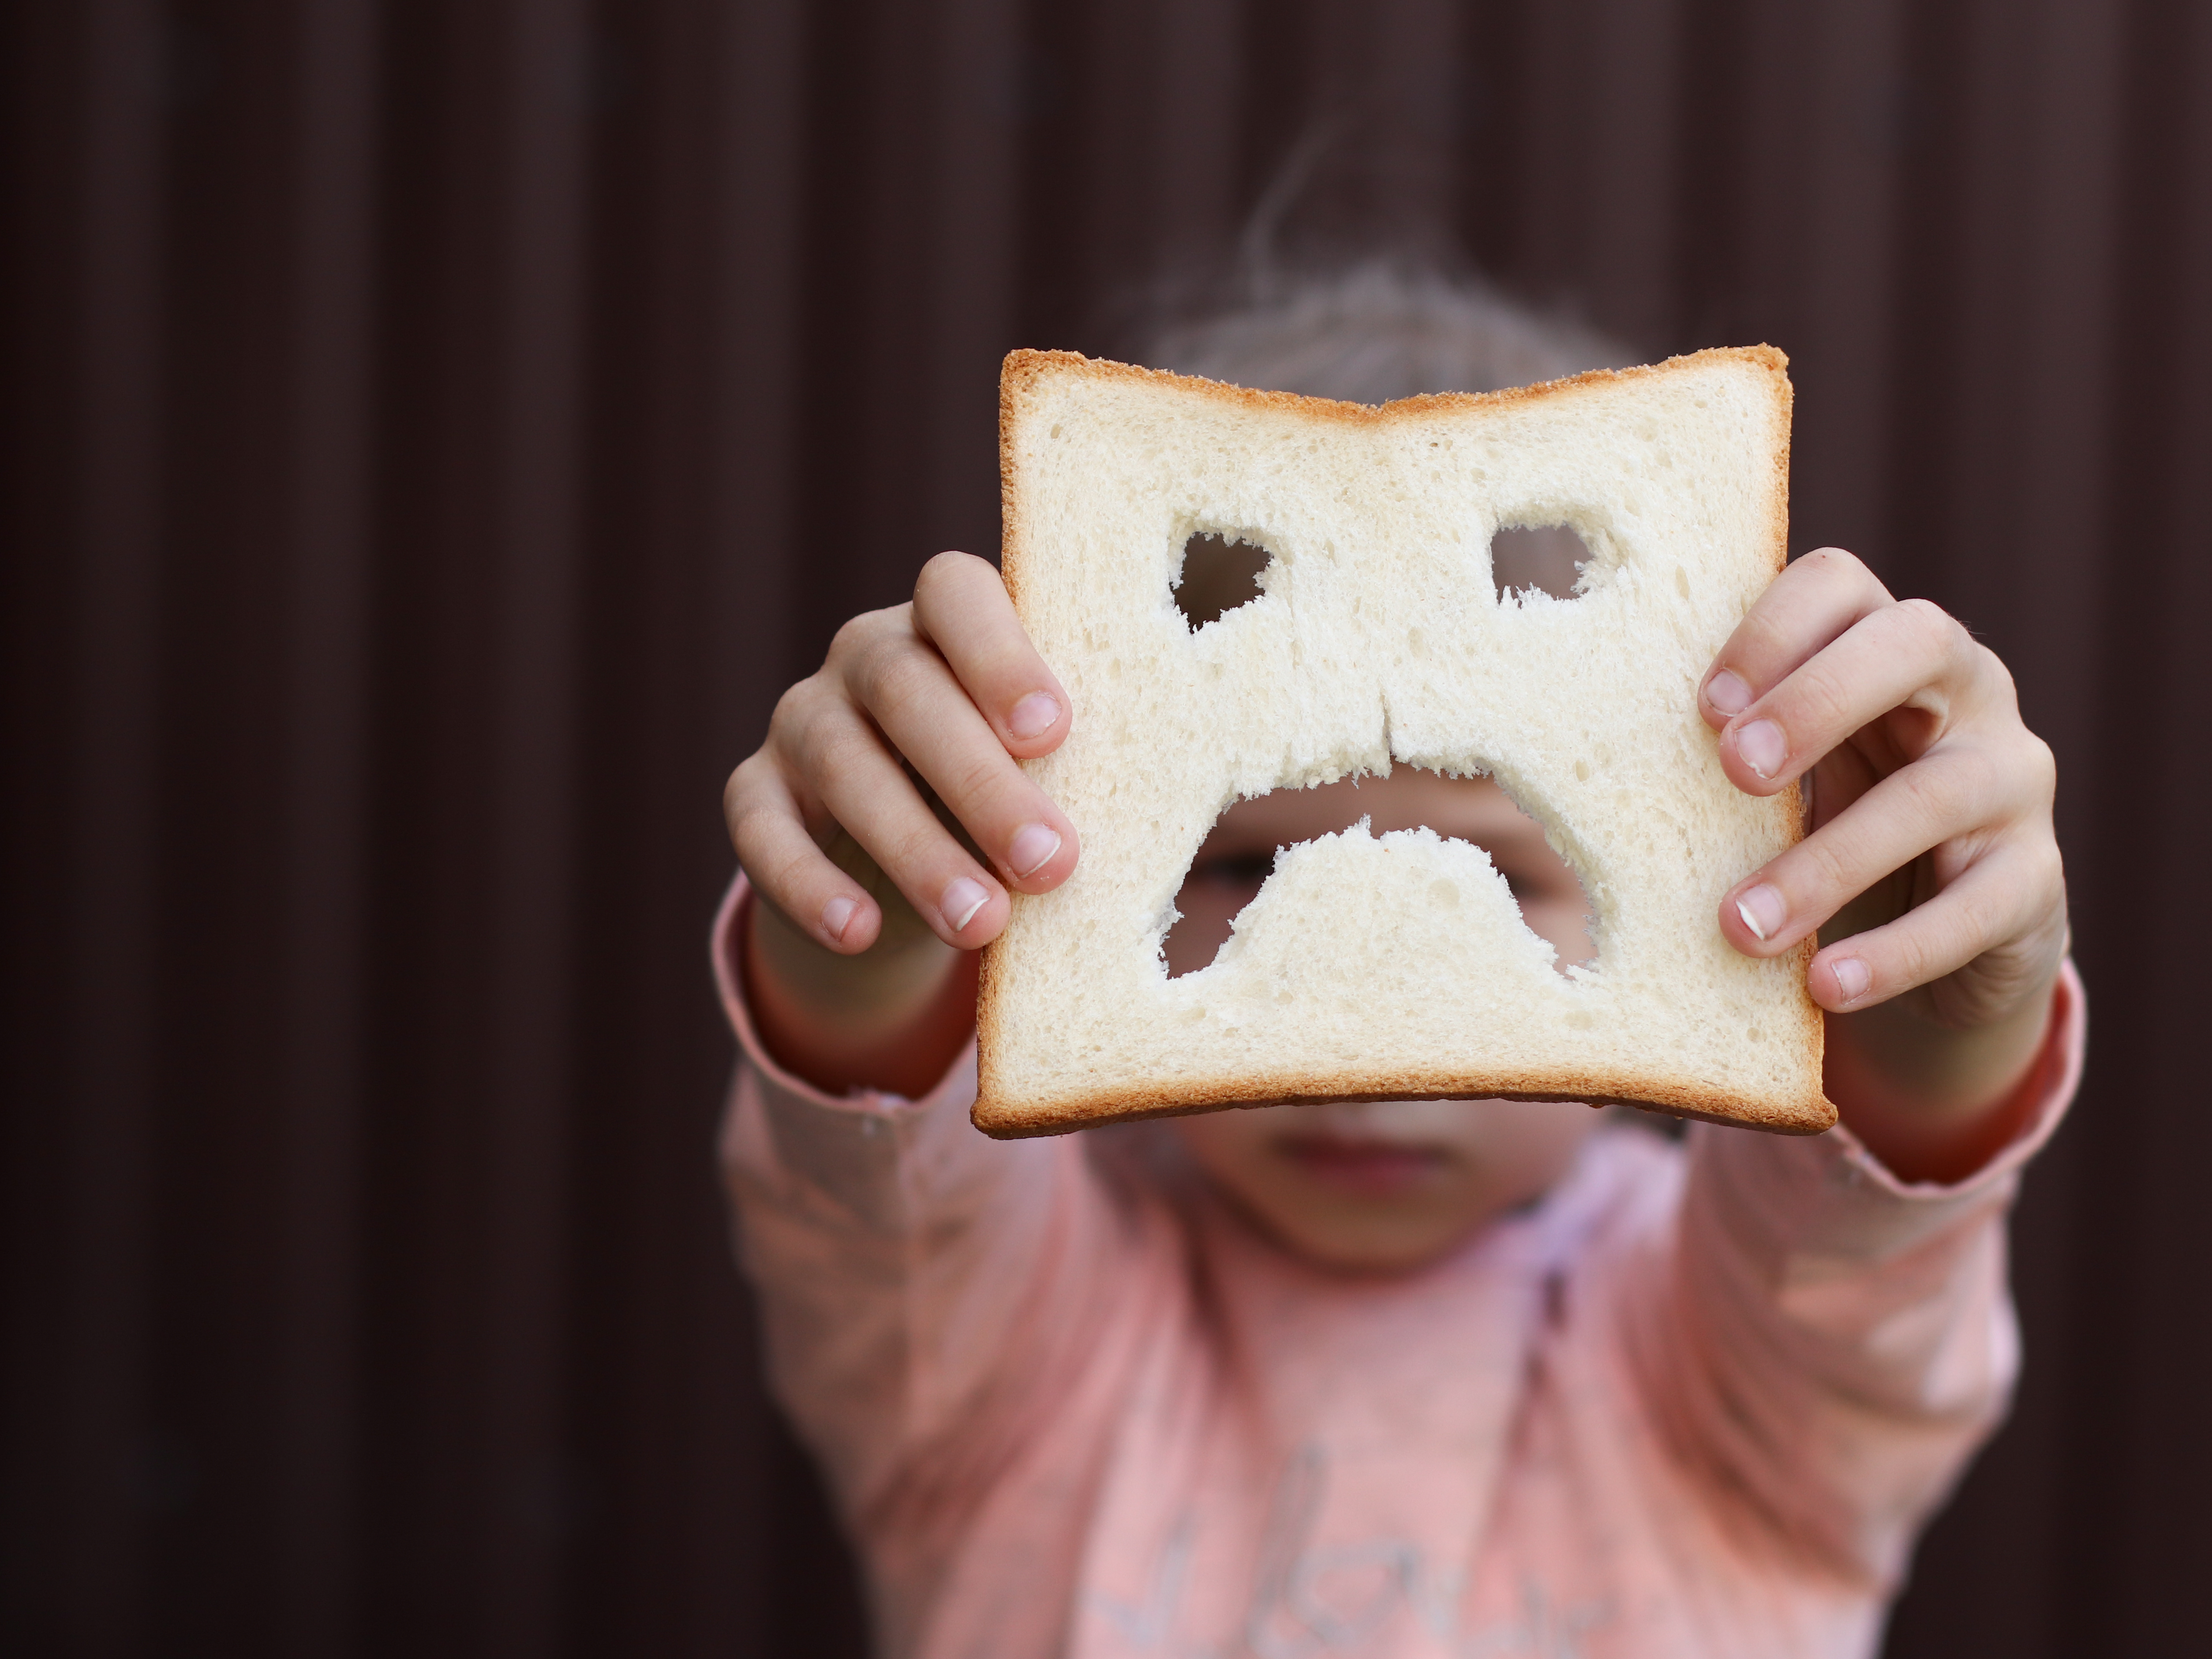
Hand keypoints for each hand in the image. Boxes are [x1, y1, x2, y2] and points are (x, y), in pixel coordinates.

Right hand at [725, 553, 1078, 1090]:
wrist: (905, 857)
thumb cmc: (1011, 793)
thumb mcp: (1049, 771)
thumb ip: (1080, 768)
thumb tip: (1177, 813)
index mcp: (948, 624)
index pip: (956, 592)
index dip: (1001, 654)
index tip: (1056, 731)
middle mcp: (866, 655)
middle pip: (907, 692)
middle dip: (980, 781)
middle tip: (1051, 862)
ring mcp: (803, 719)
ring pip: (844, 767)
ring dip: (915, 848)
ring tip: (982, 924)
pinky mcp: (755, 793)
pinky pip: (764, 832)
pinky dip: (808, 884)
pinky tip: (859, 933)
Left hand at [1699, 549, 2067, 1172]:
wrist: (1939, 927)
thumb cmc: (1822, 823)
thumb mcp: (1772, 779)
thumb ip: (1712, 755)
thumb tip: (1556, 773)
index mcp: (1880, 645)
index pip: (1841, 585)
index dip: (1773, 629)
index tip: (1700, 706)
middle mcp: (1965, 689)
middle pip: (1918, 642)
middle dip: (1819, 699)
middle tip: (1733, 770)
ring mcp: (2011, 779)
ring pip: (1939, 794)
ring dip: (1830, 862)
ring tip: (1741, 926)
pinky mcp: (2035, 880)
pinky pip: (1980, 908)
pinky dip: (1896, 951)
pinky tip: (1824, 986)